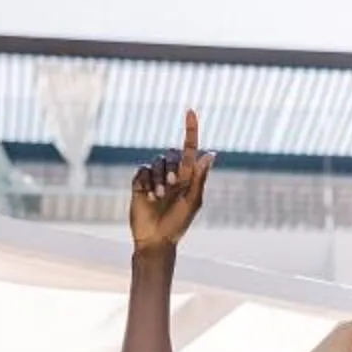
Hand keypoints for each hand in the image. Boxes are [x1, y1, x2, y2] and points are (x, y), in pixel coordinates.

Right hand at [128, 109, 214, 252]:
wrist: (155, 240)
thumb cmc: (178, 225)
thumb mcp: (192, 202)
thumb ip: (199, 178)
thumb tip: (211, 154)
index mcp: (187, 177)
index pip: (189, 149)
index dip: (190, 130)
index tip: (190, 111)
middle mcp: (171, 174)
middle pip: (170, 154)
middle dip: (171, 166)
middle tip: (173, 184)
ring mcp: (155, 178)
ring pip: (156, 162)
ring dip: (158, 178)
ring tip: (158, 196)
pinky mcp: (139, 184)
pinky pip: (142, 171)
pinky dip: (146, 181)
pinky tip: (147, 196)